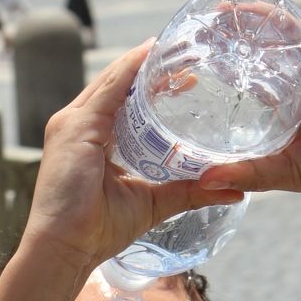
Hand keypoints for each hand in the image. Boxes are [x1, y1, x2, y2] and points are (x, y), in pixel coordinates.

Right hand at [23, 41, 243, 271]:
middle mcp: (79, 124)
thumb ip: (189, 191)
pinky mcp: (75, 127)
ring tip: (179, 51)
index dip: (153, 86)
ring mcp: (72, 123)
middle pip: (120, 85)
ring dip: (146, 63)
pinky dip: (130, 70)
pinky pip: (108, 89)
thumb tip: (234, 192)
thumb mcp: (154, 203)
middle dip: (153, 69)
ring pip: (115, 80)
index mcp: (92, 139)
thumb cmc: (99, 232)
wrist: (66, 248)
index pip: (124, 101)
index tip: (187, 79)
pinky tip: (152, 54)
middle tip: (192, 58)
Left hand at [200, 32, 300, 218]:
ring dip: (256, 29)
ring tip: (224, 18)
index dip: (226, 78)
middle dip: (237, 47)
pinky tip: (260, 16)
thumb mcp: (283, 172)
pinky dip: (286, 25)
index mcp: (289, 120)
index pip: (252, 92)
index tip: (197, 68)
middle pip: (265, 63)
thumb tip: (205, 179)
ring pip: (285, 46)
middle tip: (203, 35)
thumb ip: (247, 172)